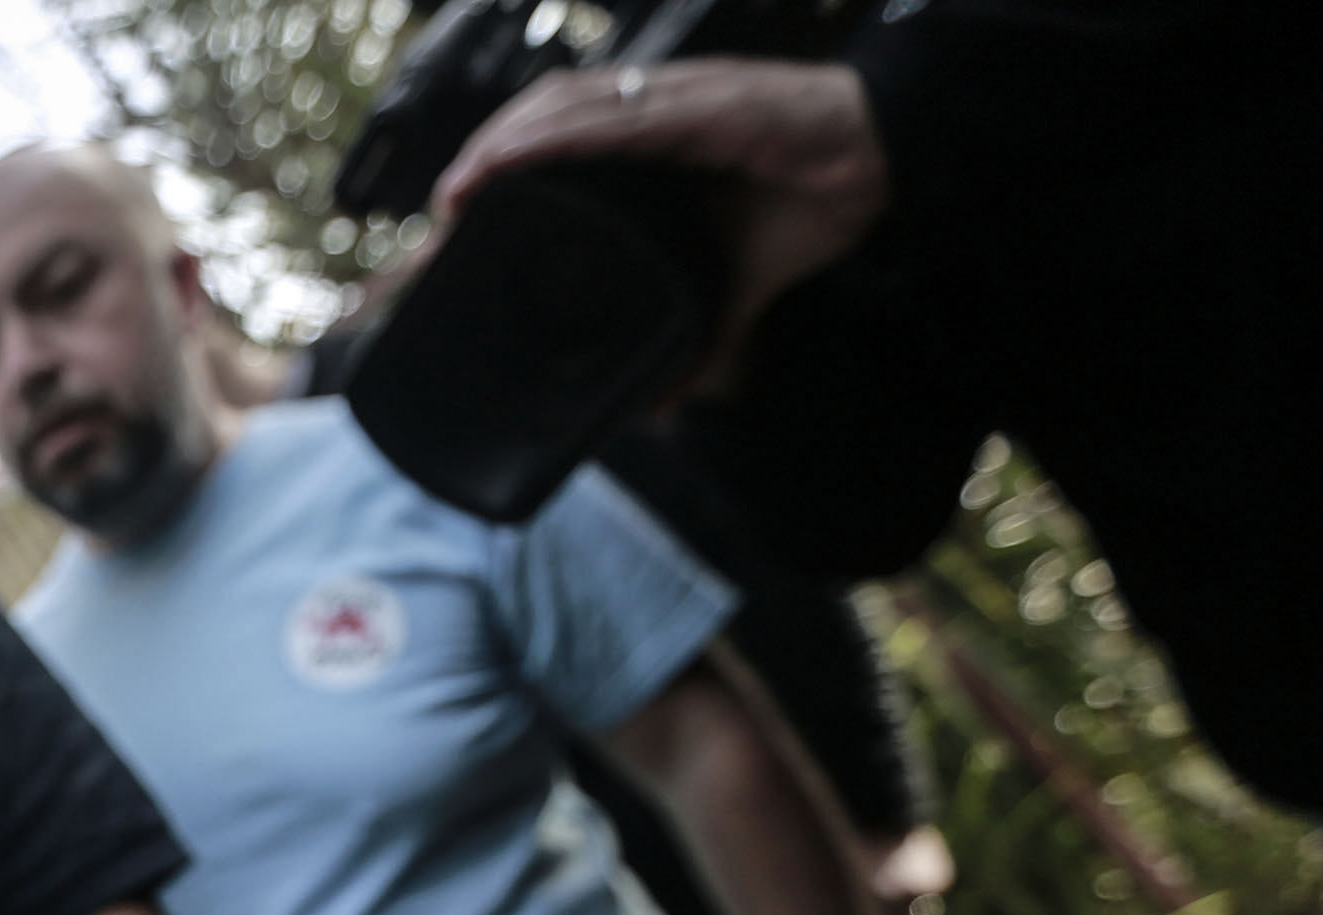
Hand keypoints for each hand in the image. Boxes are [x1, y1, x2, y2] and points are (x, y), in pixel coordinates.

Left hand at [433, 59, 888, 386]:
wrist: (888, 154)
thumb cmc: (815, 195)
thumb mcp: (739, 285)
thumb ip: (699, 337)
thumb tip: (663, 404)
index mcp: (647, 146)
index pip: (550, 149)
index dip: (493, 178)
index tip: (443, 233)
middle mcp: (646, 114)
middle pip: (535, 126)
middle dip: (478, 169)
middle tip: (434, 229)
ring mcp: (668, 103)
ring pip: (555, 111)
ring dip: (494, 149)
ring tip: (452, 195)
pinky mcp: (695, 105)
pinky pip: (606, 116)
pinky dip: (546, 136)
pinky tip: (503, 159)